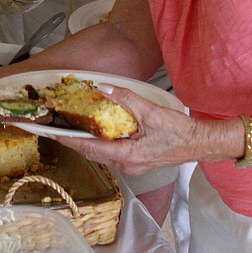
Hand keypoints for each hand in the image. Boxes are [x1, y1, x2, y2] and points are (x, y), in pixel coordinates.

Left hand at [52, 87, 205, 173]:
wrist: (200, 143)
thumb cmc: (179, 132)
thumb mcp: (151, 112)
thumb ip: (126, 99)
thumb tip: (103, 88)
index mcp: (126, 156)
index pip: (89, 148)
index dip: (69, 140)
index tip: (51, 133)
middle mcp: (126, 164)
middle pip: (92, 153)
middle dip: (74, 141)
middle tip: (58, 127)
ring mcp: (132, 164)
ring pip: (102, 153)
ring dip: (88, 141)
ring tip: (74, 127)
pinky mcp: (138, 160)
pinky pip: (113, 152)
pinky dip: (102, 141)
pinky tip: (101, 130)